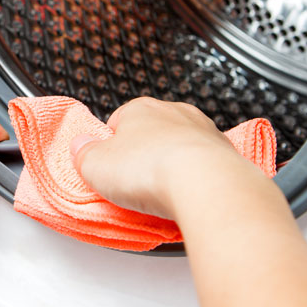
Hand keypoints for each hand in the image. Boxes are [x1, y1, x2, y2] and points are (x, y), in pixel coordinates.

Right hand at [69, 97, 266, 218]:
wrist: (206, 184)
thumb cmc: (152, 168)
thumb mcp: (95, 165)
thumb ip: (83, 154)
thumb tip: (79, 147)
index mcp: (139, 108)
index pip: (117, 123)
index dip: (109, 148)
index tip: (106, 167)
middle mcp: (174, 113)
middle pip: (151, 135)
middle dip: (142, 157)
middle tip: (132, 184)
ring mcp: (203, 132)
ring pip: (180, 150)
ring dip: (171, 168)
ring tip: (160, 195)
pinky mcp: (226, 154)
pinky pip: (204, 167)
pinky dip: (196, 181)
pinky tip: (186, 197)